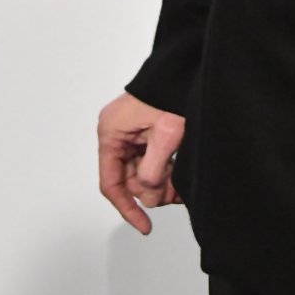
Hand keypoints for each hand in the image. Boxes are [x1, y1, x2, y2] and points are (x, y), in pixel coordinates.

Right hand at [97, 92, 185, 234]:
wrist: (184, 69)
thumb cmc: (171, 93)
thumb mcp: (165, 135)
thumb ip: (153, 170)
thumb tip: (149, 197)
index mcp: (111, 133)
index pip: (111, 183)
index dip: (127, 208)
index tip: (144, 225)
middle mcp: (115, 134)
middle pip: (128, 179)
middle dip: (152, 192)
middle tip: (174, 197)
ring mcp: (129, 133)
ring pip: (141, 171)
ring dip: (160, 183)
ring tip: (180, 189)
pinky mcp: (143, 132)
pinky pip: (149, 159)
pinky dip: (163, 170)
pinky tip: (178, 178)